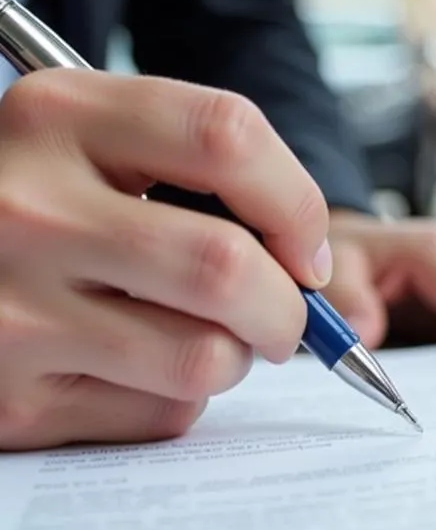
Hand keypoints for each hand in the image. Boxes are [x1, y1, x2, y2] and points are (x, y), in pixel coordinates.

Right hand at [0, 70, 331, 450]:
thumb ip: (208, 172)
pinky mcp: (12, 402)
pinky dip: (177, 397)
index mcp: (61, 116)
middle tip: (282, 315)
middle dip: (286, 307)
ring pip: (203, 357)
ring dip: (235, 356)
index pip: (229, 137)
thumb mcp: (103, 142)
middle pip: (225, 267)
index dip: (297, 202)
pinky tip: (134, 367)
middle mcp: (27, 209)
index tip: (305, 249)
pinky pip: (159, 413)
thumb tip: (311, 270)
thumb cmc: (49, 201)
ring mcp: (11, 312)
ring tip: (202, 335)